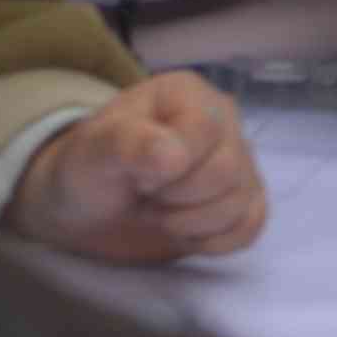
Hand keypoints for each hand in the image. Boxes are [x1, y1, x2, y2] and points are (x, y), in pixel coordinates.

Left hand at [7, 71, 268, 263]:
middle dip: (177, 199)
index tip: (135, 174)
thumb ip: (126, 144)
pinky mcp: (243, 200)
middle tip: (144, 195)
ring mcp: (239, 162)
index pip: (207, 131)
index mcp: (190, 95)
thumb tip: (174, 156)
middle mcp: (224, 121)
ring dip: (190, 223)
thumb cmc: (86, 170)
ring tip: (158, 210)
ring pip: (241, 202)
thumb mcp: (90, 153)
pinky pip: (252, 225)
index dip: (170, 168)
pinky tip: (183, 230)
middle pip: (228, 171)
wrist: (84, 209)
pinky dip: (214, 240)